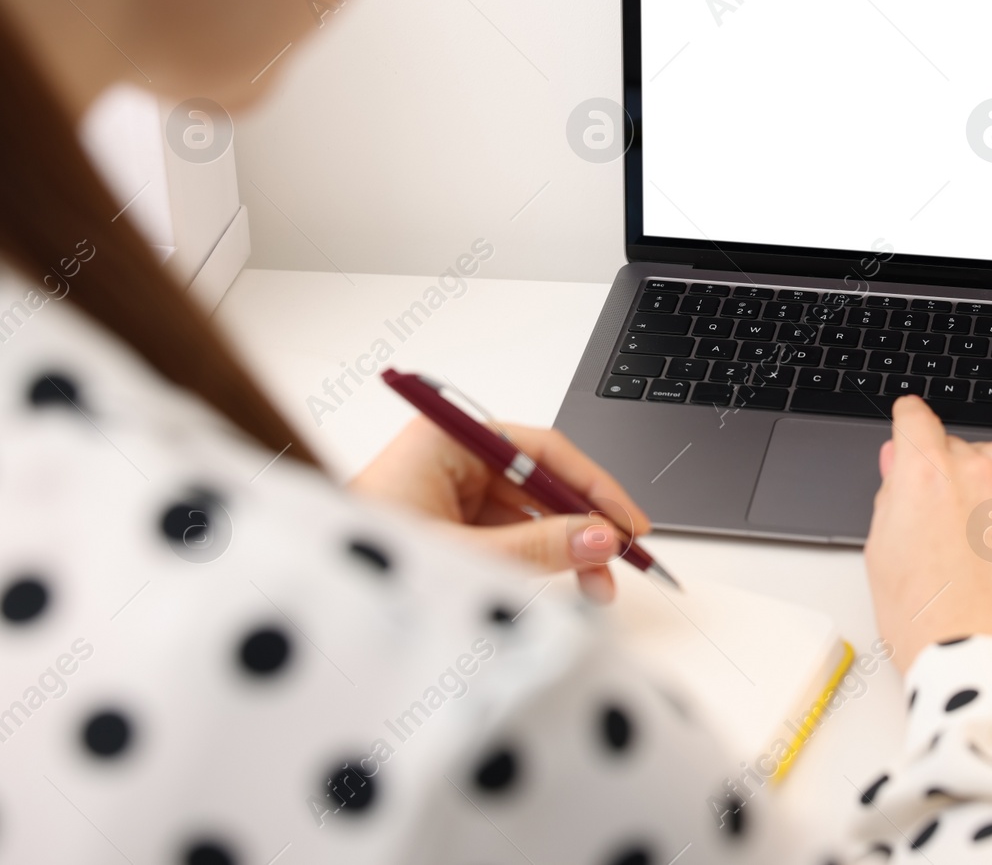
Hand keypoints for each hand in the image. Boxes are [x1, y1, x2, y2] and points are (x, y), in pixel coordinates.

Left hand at [348, 417, 650, 602]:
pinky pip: (505, 534)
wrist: (308, 608)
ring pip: (527, 513)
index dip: (594, 487)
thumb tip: (602, 536)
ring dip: (565, 547)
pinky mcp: (443, 524)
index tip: (629, 523)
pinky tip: (563, 582)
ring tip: (596, 587)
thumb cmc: (367, 567)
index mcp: (446, 439)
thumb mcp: (469, 558)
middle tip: (621, 561)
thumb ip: (541, 547)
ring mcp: (445, 491)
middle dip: (583, 524)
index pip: (542, 450)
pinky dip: (536, 559)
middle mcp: (448, 457)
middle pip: (539, 482)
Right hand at [865, 396, 991, 671]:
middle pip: (956, 445)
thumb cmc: (927, 620)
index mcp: (925, 475)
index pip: (915, 420)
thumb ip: (891, 497)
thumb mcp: (882, 553)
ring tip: (970, 521)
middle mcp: (977, 474)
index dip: (907, 421)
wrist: (983, 661)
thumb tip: (897, 466)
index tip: (908, 423)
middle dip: (942, 467)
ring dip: (984, 475)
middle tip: (932, 513)